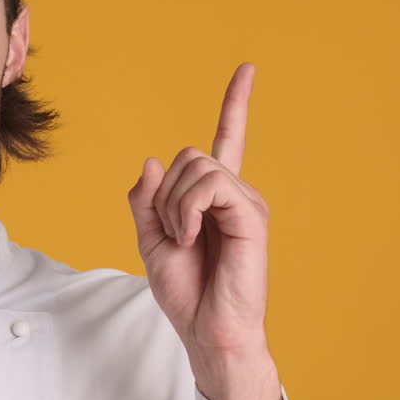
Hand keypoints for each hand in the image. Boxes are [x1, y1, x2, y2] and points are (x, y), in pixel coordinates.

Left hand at [127, 63, 271, 358]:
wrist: (208, 331)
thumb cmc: (186, 292)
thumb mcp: (150, 240)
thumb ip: (147, 200)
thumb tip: (152, 159)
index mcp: (215, 197)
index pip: (227, 139)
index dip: (236, 103)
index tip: (248, 68)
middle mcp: (237, 193)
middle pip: (187, 155)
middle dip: (164, 194)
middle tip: (174, 235)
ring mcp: (247, 202)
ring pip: (195, 168)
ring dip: (174, 206)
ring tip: (186, 241)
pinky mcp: (252, 216)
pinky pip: (209, 186)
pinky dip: (187, 212)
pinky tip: (194, 239)